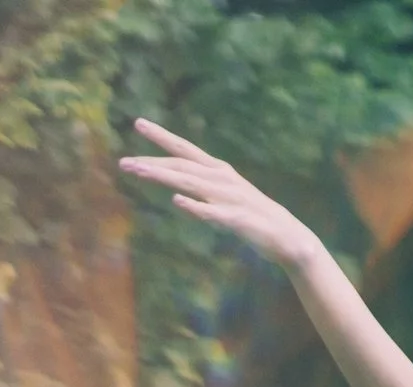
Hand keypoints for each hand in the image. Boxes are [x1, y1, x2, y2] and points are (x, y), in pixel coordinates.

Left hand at [118, 118, 324, 269]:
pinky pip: (212, 213)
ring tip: (140, 173)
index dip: (162, 136)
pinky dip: (196, 207)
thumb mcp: (225, 199)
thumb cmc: (253, 217)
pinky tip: (178, 202)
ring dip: (163, 177)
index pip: (185, 150)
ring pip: (191, 184)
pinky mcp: (237, 220)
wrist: (288, 237)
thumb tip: (176, 193)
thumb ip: (201, 192)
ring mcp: (229, 198)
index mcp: (219, 171)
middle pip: (181, 167)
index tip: (138, 122)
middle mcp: (221, 179)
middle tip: (124, 162)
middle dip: (152, 163)